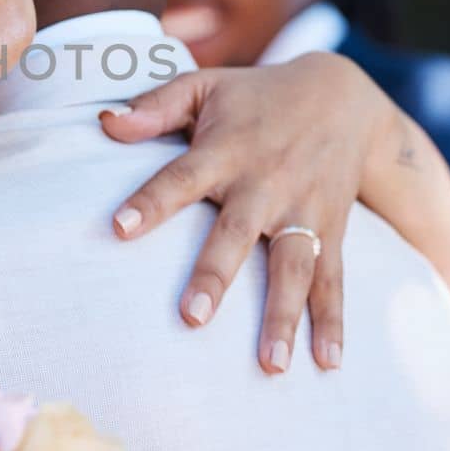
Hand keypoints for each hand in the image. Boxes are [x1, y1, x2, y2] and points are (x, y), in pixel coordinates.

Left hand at [99, 52, 397, 374]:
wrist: (343, 97)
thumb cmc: (254, 97)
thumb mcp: (205, 86)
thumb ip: (155, 106)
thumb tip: (106, 123)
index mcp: (226, 149)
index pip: (181, 176)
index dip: (152, 201)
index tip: (119, 228)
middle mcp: (265, 184)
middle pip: (237, 233)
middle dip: (216, 275)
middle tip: (192, 318)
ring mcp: (302, 211)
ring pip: (293, 267)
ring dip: (283, 315)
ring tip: (271, 364)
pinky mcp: (332, 230)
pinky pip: (333, 280)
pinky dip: (333, 321)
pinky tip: (329, 362)